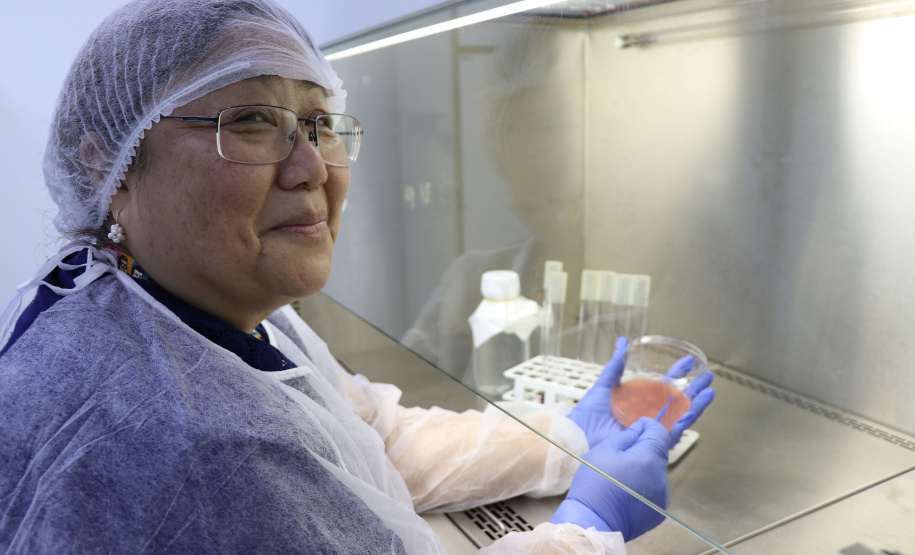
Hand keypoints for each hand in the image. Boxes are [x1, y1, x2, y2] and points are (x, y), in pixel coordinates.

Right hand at [551, 417, 669, 540]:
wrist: (593, 521)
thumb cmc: (594, 484)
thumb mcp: (604, 450)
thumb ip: (626, 436)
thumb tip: (639, 428)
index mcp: (648, 460)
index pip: (660, 434)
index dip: (649, 426)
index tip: (639, 425)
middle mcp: (661, 478)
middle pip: (658, 453)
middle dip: (644, 448)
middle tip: (622, 452)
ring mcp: (662, 497)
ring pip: (656, 473)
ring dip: (644, 468)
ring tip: (622, 475)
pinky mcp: (658, 511)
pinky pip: (655, 491)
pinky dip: (645, 486)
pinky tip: (626, 491)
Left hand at [568, 337, 716, 448]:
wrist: (579, 435)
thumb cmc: (587, 415)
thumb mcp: (604, 385)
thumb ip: (616, 365)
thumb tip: (622, 342)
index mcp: (638, 401)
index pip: (662, 385)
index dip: (676, 373)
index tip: (687, 361)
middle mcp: (648, 415)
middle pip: (677, 401)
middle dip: (693, 389)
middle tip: (708, 376)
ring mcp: (650, 428)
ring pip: (680, 416)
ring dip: (696, 404)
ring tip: (709, 391)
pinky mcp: (650, 441)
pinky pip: (672, 432)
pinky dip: (684, 421)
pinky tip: (694, 409)